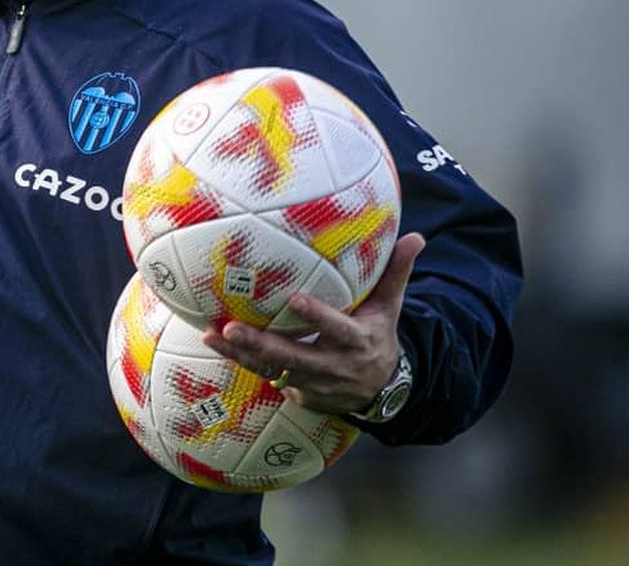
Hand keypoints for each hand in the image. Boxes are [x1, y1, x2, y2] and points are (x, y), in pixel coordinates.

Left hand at [202, 232, 425, 415]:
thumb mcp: (390, 309)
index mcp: (358, 342)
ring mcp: (314, 383)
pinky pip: (265, 375)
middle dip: (264, 345)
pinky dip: (239, 360)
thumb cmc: (378, 336)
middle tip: (232, 327)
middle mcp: (334, 366)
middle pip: (296, 357)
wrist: (381, 391)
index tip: (294, 299)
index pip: (338, 329)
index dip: (317, 317)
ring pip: (274, 369)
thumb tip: (416, 236)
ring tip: (213, 334)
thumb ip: (396, 273)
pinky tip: (212, 341)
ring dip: (241, 353)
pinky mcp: (298, 392)